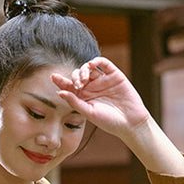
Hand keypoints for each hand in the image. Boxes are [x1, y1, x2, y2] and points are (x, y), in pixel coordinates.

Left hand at [52, 57, 183, 175]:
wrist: (130, 122)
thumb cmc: (109, 121)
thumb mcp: (89, 112)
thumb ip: (75, 102)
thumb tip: (59, 92)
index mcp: (84, 97)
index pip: (70, 86)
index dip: (61, 81)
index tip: (53, 77)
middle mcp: (92, 87)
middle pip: (78, 75)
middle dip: (74, 77)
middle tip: (77, 85)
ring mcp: (103, 80)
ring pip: (88, 68)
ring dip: (83, 70)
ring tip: (83, 80)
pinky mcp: (114, 75)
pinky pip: (103, 63)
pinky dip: (96, 61)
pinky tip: (91, 66)